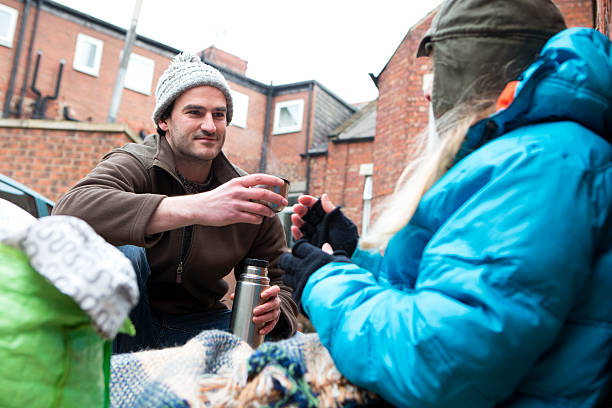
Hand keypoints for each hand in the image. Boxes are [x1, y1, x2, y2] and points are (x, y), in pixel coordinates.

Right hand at [147, 174, 288, 233]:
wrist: (199, 207)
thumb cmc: (217, 198)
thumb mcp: (230, 187)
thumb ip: (244, 188)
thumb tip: (261, 190)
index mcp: (237, 182)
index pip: (259, 177)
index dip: (272, 179)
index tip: (282, 182)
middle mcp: (237, 191)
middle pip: (263, 193)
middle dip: (276, 198)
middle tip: (283, 201)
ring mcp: (235, 204)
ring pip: (259, 208)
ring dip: (269, 211)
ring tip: (272, 213)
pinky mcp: (232, 216)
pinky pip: (251, 218)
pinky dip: (258, 219)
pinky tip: (259, 219)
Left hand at [229, 285, 280, 334]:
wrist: (264, 307)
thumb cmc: (257, 299)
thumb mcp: (252, 295)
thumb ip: (242, 295)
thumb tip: (232, 296)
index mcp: (273, 293)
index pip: (275, 290)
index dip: (270, 292)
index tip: (262, 295)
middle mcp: (276, 302)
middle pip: (273, 304)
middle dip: (264, 308)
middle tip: (254, 311)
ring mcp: (276, 311)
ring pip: (273, 315)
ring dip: (264, 318)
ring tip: (254, 320)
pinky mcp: (275, 320)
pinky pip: (272, 325)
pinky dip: (267, 329)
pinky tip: (261, 331)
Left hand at [279, 239, 351, 311]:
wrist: (344, 301)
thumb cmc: (347, 279)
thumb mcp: (342, 263)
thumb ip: (331, 254)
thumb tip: (325, 246)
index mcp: (314, 257)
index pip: (299, 247)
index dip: (300, 248)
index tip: (303, 251)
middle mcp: (303, 268)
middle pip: (286, 260)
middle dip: (288, 260)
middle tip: (294, 262)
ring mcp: (299, 283)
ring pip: (286, 277)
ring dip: (290, 276)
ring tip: (299, 277)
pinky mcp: (299, 298)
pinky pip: (293, 291)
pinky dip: (297, 290)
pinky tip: (305, 291)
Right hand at [290, 193, 358, 256]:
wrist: (347, 260)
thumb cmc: (348, 241)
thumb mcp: (342, 223)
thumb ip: (332, 211)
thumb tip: (324, 196)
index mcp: (328, 218)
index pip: (317, 207)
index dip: (309, 201)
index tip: (302, 198)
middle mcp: (320, 226)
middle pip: (308, 215)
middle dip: (301, 210)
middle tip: (297, 208)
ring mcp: (314, 236)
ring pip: (303, 226)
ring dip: (298, 220)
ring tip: (295, 217)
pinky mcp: (310, 246)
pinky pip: (301, 239)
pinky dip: (296, 233)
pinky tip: (295, 229)